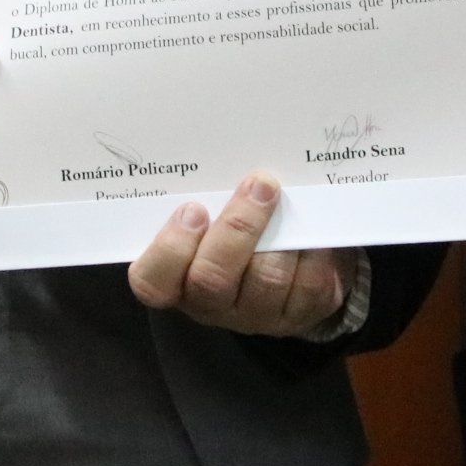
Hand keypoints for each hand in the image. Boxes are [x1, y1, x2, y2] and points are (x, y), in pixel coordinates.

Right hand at [127, 175, 354, 336]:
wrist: (291, 260)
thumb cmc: (234, 228)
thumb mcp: (211, 214)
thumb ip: (204, 197)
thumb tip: (215, 150)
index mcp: (177, 279)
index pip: (153, 282)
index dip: (169, 249)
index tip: (192, 208)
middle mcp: (213, 304)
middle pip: (212, 280)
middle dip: (236, 229)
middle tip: (256, 185)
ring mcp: (257, 314)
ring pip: (265, 280)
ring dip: (278, 232)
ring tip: (282, 194)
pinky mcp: (299, 314)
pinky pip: (307, 283)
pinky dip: (312, 248)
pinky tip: (311, 222)